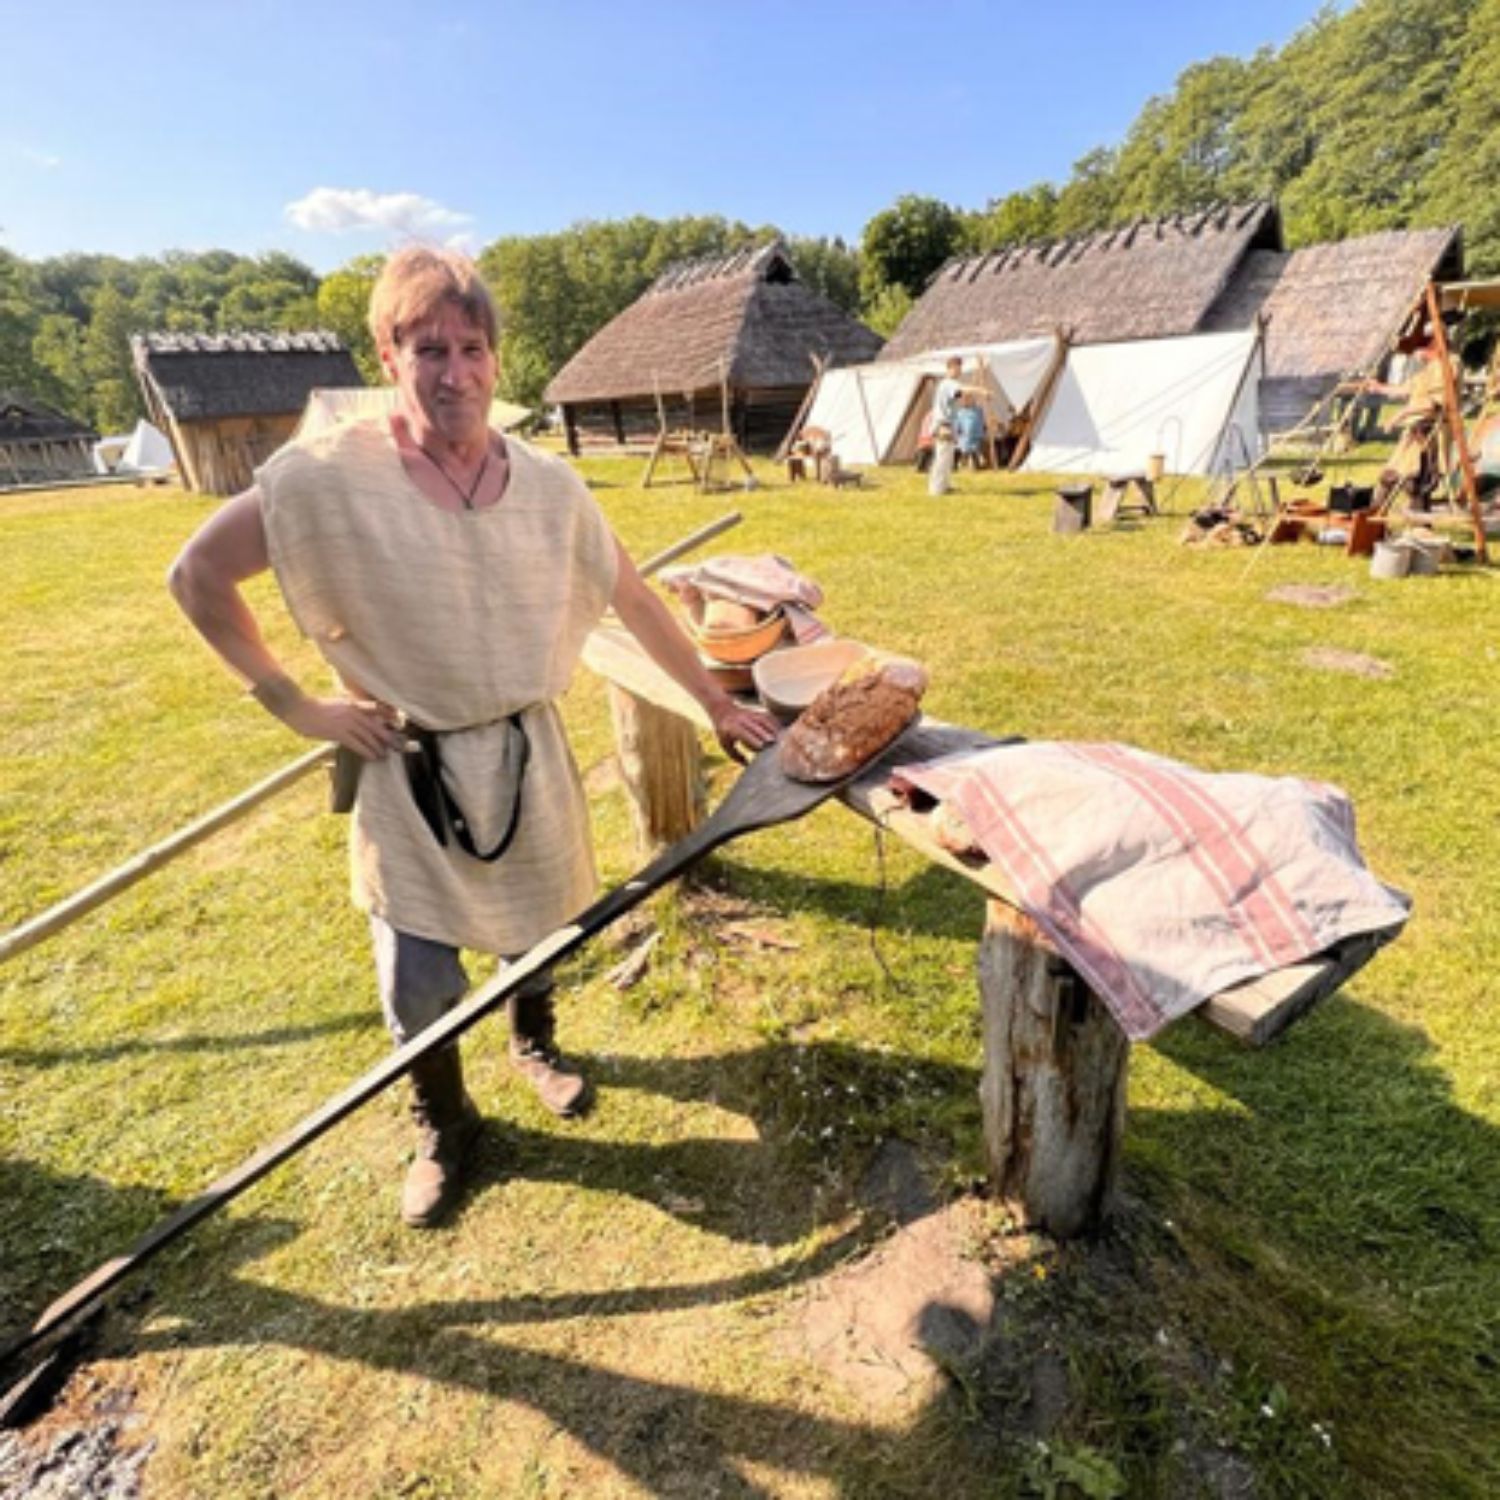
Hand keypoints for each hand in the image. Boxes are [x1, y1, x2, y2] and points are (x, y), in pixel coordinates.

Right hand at [282, 696, 404, 759]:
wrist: (298, 708)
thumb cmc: (315, 709)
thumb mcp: (337, 705)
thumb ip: (349, 711)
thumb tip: (359, 722)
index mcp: (353, 704)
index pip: (376, 709)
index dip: (389, 717)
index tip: (398, 724)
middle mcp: (353, 711)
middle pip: (376, 726)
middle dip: (388, 737)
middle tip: (398, 746)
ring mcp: (346, 721)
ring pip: (369, 736)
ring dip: (379, 747)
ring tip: (385, 755)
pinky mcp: (338, 732)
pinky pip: (357, 743)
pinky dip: (367, 751)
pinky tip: (373, 757)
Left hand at [706, 693, 779, 764]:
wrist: (722, 711)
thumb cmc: (724, 732)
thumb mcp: (725, 744)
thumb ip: (735, 755)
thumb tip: (747, 764)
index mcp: (731, 728)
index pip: (743, 733)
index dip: (752, 739)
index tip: (761, 746)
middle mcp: (740, 720)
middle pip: (754, 726)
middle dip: (764, 733)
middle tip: (773, 742)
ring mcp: (748, 714)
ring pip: (761, 720)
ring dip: (771, 727)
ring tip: (780, 736)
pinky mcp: (755, 712)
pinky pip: (766, 717)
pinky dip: (773, 723)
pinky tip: (780, 729)